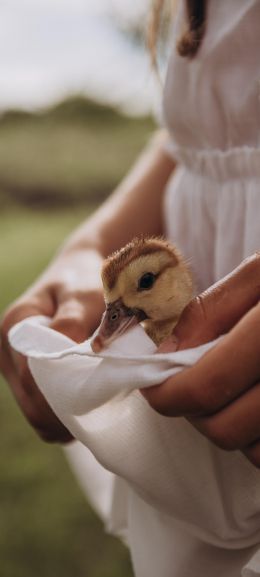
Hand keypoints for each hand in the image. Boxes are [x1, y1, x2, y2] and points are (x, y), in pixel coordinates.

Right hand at [0, 247, 104, 442]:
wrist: (83, 267)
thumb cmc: (86, 278)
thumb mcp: (84, 294)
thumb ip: (72, 325)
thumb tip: (68, 361)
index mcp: (16, 326)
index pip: (32, 378)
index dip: (63, 397)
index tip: (100, 403)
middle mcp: (7, 348)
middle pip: (30, 400)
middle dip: (65, 414)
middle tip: (104, 413)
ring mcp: (15, 364)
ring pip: (34, 409)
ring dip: (64, 417)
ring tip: (99, 410)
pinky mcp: (28, 374)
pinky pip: (41, 406)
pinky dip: (62, 414)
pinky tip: (87, 407)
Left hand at [143, 253, 259, 467]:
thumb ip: (210, 312)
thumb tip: (165, 357)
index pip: (209, 384)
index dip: (169, 394)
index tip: (156, 389)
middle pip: (226, 427)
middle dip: (197, 414)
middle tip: (195, 390)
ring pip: (254, 452)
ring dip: (234, 431)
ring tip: (238, 395)